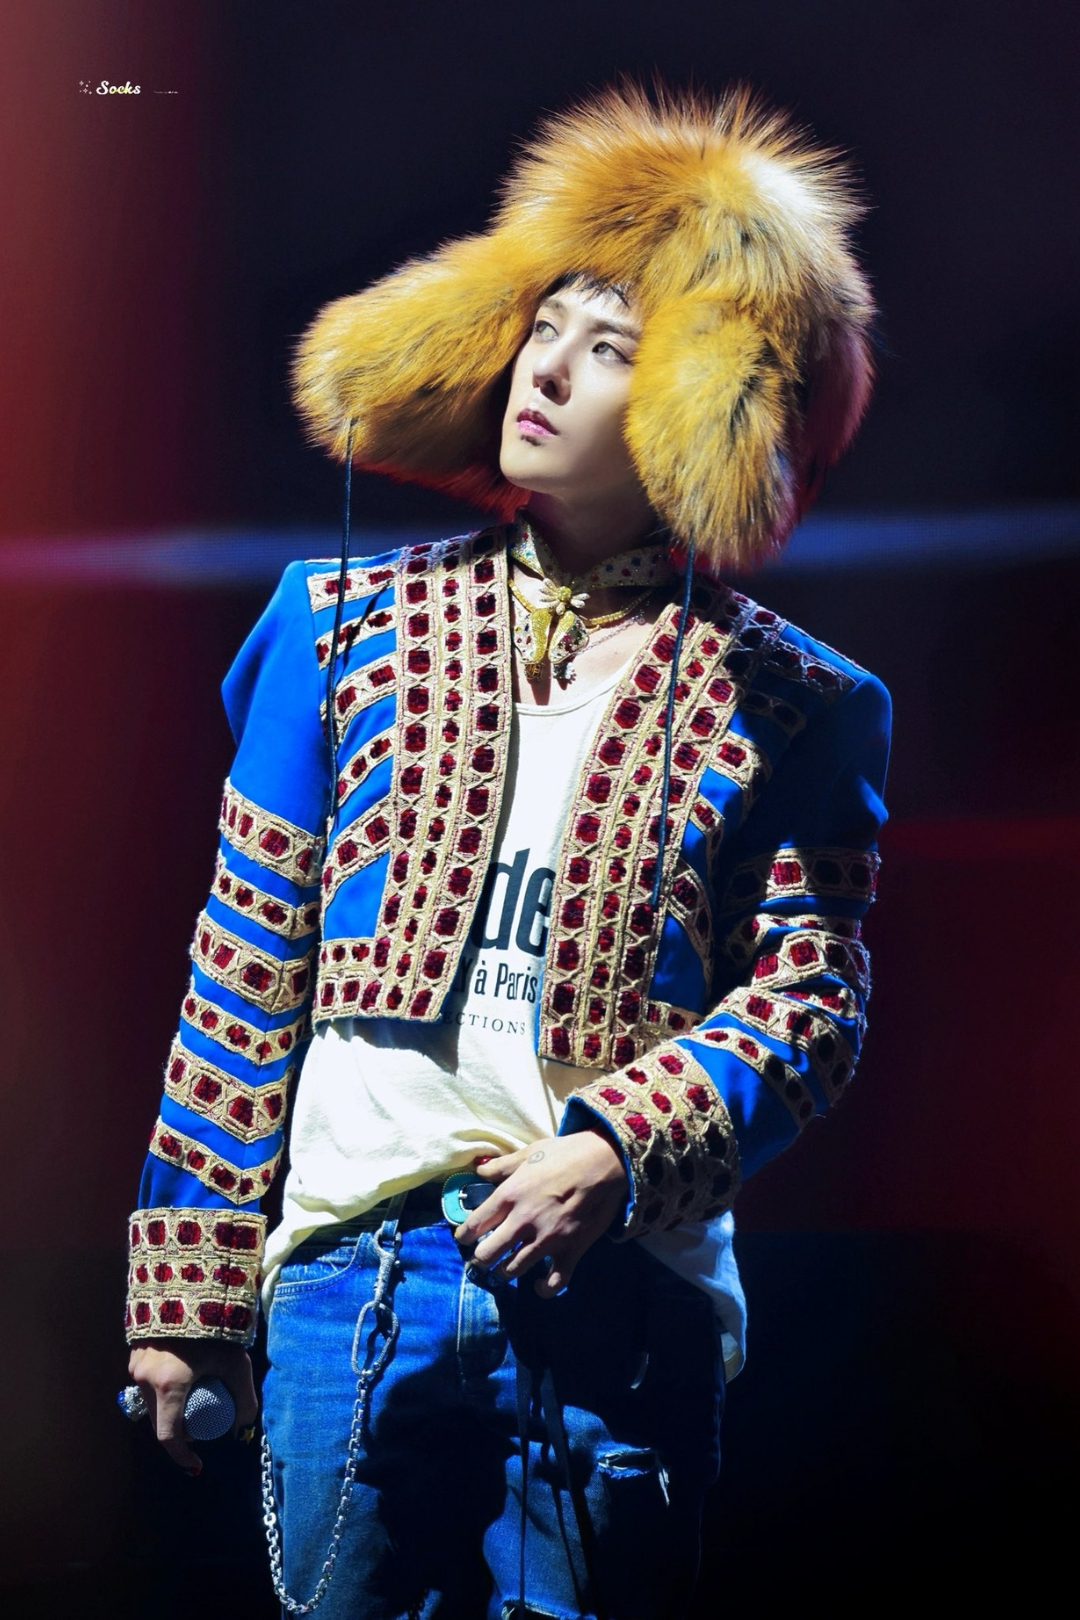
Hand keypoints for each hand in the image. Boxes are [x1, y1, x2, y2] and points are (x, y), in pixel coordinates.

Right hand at [126, 1338, 258, 1472]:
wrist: (189, 1289)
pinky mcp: (135, 1355)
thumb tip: (242, 1428)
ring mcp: (136, 1366)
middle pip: (159, 1422)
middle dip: (179, 1432)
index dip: (183, 1456)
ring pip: (151, 1403)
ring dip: (168, 1411)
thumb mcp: (237, 1364)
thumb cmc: (216, 1328)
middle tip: (200, 1428)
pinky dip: (161, 1391)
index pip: (168, 1437)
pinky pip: (146, 1384)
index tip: (197, 1464)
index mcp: (169, 1385)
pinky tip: (177, 1382)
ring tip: (192, 1402)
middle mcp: (146, 1379)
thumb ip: (244, 1398)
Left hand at [453, 1127, 628, 1298]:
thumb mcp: (529, 1152)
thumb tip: (479, 1171)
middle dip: (481, 1258)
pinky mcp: (570, 1251)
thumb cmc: (566, 1153)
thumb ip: (502, 1166)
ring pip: (513, 1270)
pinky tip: (539, 1286)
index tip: (463, 1239)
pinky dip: (544, 1289)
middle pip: (487, 1254)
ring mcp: (547, 1240)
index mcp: (509, 1195)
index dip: (464, 1235)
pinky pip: (554, 1282)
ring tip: (504, 1268)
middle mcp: (523, 1221)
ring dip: (505, 1271)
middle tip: (484, 1256)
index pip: (475, 1225)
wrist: (606, 1161)